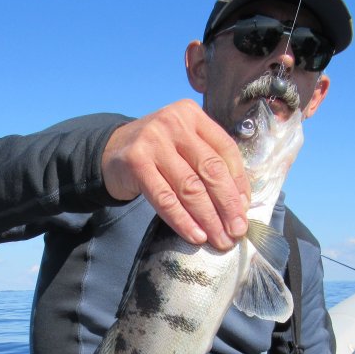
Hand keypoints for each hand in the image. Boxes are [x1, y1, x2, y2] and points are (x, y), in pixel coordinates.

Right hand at [101, 99, 249, 250]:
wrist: (110, 151)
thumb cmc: (157, 152)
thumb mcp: (183, 144)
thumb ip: (208, 162)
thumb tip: (239, 204)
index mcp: (192, 114)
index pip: (225, 150)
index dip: (239, 183)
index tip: (244, 210)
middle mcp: (174, 123)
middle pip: (210, 170)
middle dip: (227, 205)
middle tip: (237, 231)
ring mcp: (153, 141)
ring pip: (190, 187)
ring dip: (208, 218)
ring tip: (219, 239)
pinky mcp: (136, 162)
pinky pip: (165, 199)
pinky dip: (183, 221)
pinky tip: (196, 236)